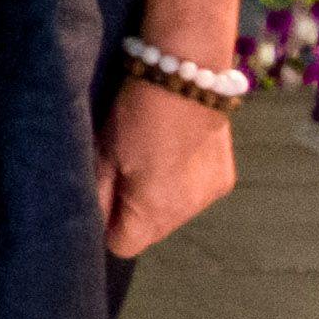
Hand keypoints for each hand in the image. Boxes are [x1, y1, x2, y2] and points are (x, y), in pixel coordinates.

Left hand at [103, 73, 241, 257]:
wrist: (186, 73)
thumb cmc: (136, 111)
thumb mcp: (104, 151)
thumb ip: (98, 194)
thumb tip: (93, 223)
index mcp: (157, 208)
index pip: (124, 245)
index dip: (107, 225)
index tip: (101, 196)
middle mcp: (190, 209)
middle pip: (150, 231)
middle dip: (132, 210)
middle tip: (122, 169)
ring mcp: (212, 195)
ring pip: (172, 213)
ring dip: (157, 196)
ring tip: (148, 157)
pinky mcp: (226, 178)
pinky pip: (193, 194)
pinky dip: (180, 182)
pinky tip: (172, 153)